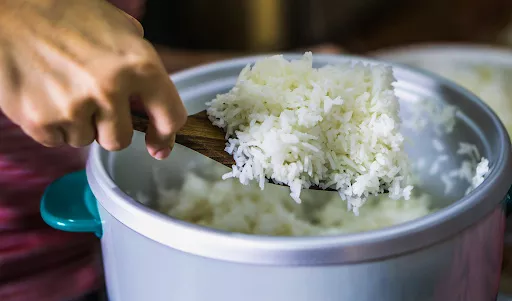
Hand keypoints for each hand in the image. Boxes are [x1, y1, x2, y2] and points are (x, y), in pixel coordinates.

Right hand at [0, 0, 186, 159]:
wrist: (10, 11)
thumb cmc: (67, 15)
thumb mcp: (119, 28)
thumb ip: (141, 62)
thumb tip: (153, 96)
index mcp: (139, 65)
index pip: (170, 117)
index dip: (165, 135)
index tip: (158, 145)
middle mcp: (110, 89)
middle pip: (120, 140)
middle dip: (109, 127)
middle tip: (93, 103)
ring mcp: (73, 107)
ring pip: (87, 141)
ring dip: (79, 124)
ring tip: (64, 90)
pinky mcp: (40, 120)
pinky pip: (57, 141)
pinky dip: (54, 125)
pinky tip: (47, 96)